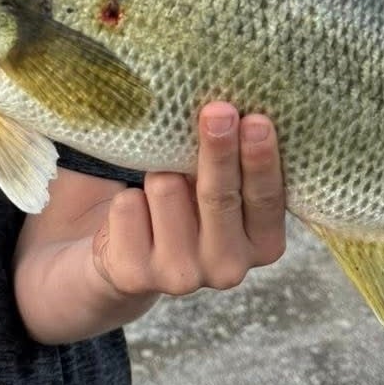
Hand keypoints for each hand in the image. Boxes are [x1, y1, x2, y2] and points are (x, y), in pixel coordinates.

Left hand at [91, 103, 286, 297]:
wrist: (116, 252)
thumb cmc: (180, 199)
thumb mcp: (213, 181)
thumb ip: (228, 158)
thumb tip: (225, 108)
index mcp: (261, 242)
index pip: (266, 199)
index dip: (261, 159)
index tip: (257, 120)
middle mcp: (229, 268)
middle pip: (220, 196)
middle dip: (218, 150)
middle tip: (218, 110)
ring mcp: (183, 276)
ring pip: (166, 189)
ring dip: (157, 171)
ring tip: (155, 182)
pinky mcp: (136, 275)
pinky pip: (128, 206)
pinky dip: (125, 196)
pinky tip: (132, 212)